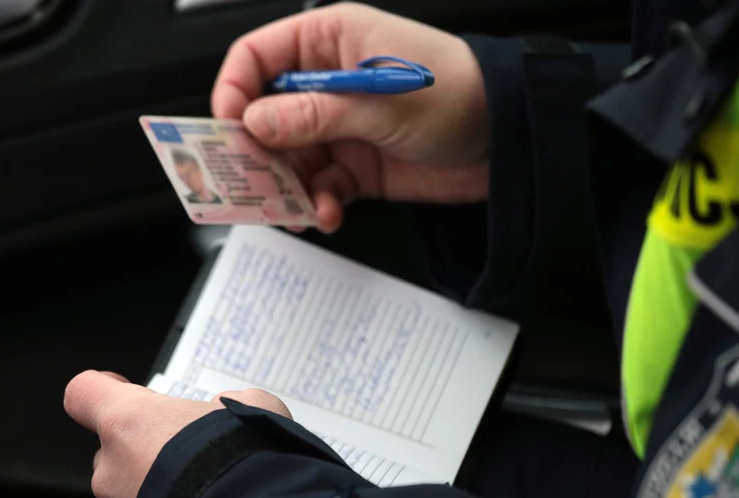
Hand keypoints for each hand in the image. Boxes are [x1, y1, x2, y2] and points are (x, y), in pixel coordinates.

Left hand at [63, 370, 291, 497]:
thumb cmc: (241, 462)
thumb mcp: (251, 407)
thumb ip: (225, 403)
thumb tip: (224, 410)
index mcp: (128, 423)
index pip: (84, 393)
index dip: (103, 390)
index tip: (123, 391)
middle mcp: (111, 470)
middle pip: (112, 449)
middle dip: (145, 449)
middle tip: (188, 452)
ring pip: (129, 494)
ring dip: (158, 492)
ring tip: (203, 495)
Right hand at [212, 2, 489, 232]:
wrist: (511, 141)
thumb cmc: (460, 94)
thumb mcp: (380, 102)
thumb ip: (314, 115)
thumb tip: (255, 122)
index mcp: (331, 42)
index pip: (257, 57)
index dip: (234, 91)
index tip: (228, 129)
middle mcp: (329, 83)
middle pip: (265, 115)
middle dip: (256, 152)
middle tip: (250, 182)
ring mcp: (342, 126)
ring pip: (289, 159)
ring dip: (287, 188)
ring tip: (294, 208)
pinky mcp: (357, 165)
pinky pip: (319, 187)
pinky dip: (317, 204)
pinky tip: (326, 214)